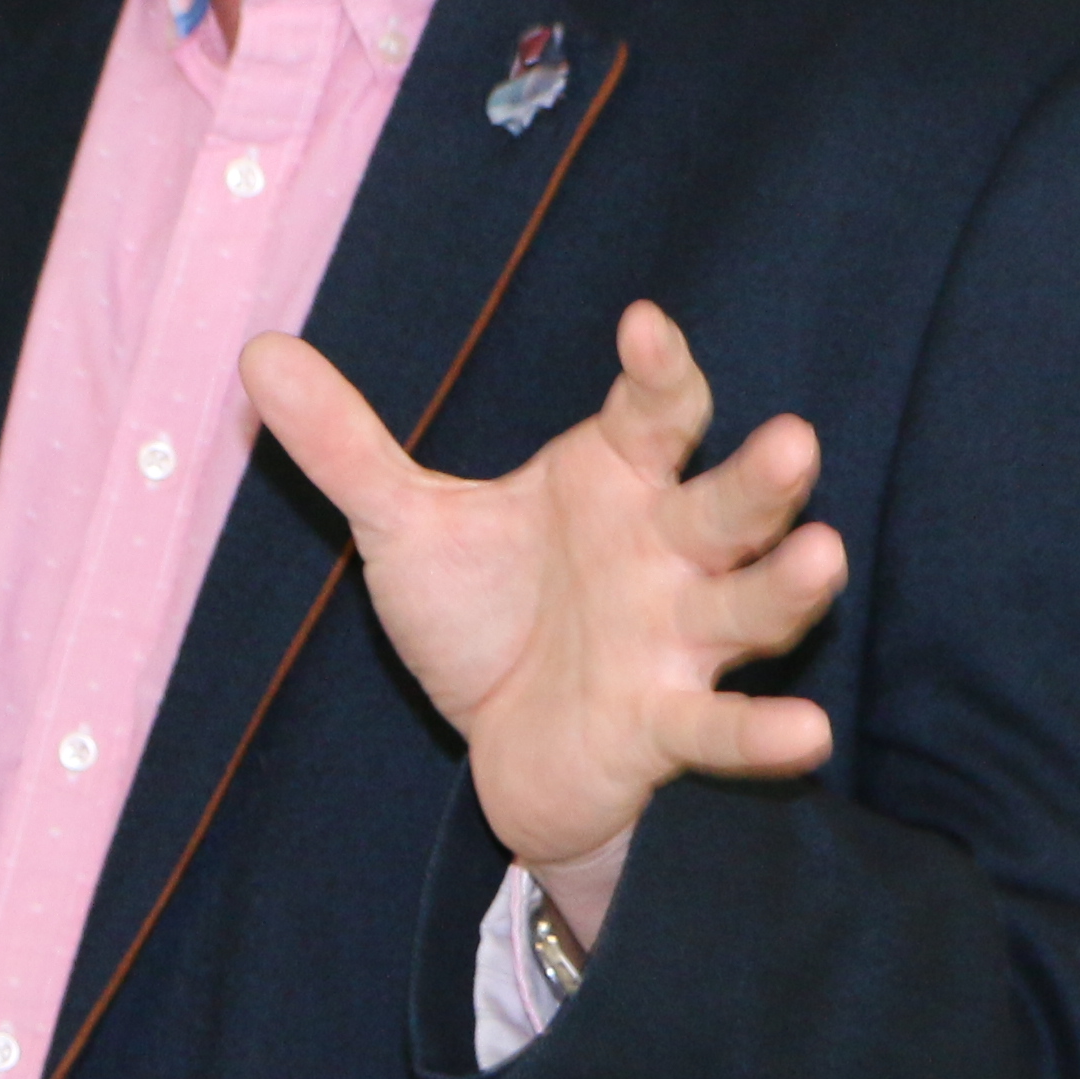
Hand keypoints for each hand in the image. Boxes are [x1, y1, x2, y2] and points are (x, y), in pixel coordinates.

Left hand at [238, 301, 842, 934]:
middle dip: (763, 477)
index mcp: (617, 481)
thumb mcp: (406, 529)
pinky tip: (808, 735)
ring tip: (824, 556)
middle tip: (795, 440)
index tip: (645, 325)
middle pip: (727, 503)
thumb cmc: (488, 619)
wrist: (511, 753)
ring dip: (789, 585)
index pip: (656, 413)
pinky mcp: (671, 726)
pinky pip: (723, 728)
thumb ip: (347, 446)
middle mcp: (668, 552)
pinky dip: (764, 734)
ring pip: (748, 606)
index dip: (660, 370)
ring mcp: (680, 642)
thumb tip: (255, 352)